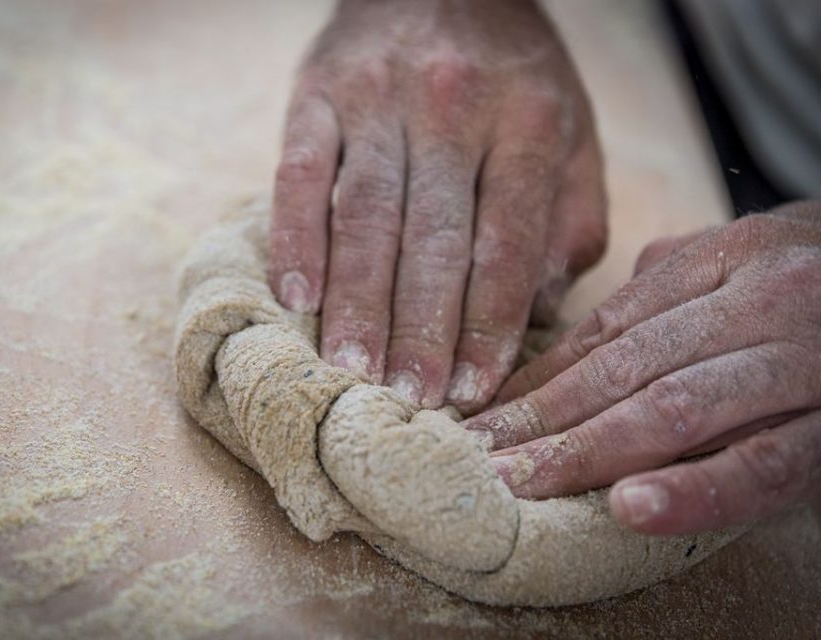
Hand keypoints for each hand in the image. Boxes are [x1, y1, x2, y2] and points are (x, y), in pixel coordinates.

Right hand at [268, 0, 605, 412]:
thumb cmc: (512, 73)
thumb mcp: (572, 130)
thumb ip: (571, 217)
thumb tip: (542, 308)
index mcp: (528, 122)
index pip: (507, 242)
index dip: (490, 322)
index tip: (475, 389)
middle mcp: (454, 109)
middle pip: (434, 238)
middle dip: (422, 328)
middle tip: (410, 398)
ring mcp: (379, 100)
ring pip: (366, 215)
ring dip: (359, 300)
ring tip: (352, 370)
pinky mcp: (318, 94)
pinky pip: (300, 173)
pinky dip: (296, 237)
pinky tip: (294, 297)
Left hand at [464, 203, 820, 534]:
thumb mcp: (762, 253)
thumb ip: (684, 276)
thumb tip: (606, 298)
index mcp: (731, 257)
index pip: (610, 326)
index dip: (542, 374)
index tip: (486, 411)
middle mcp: (763, 299)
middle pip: (627, 366)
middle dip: (545, 417)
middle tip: (477, 455)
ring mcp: (804, 361)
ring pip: (677, 409)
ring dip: (589, 454)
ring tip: (522, 484)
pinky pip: (765, 464)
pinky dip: (696, 488)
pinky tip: (629, 507)